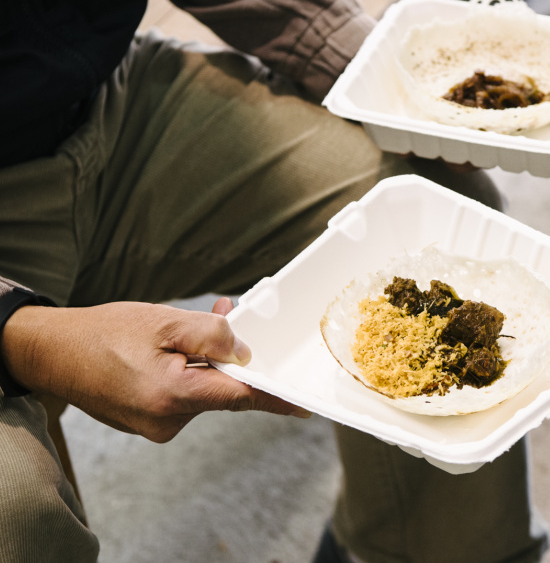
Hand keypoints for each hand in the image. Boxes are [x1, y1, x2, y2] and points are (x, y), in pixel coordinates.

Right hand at [0, 298, 308, 441]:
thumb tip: (245, 352)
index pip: (240, 399)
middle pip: (222, 390)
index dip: (274, 399)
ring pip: (202, 390)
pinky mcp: (149, 421)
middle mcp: (167, 421)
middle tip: (229, 317)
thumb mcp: (164, 322)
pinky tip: (177, 346)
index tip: (303, 407)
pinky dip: (188, 371)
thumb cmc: (104, 334)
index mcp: (173, 397)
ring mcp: (156, 426)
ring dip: (207, 360)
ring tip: (195, 323)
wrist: (51, 353)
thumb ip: (212, 336)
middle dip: (230, 357)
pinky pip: (184, 395)